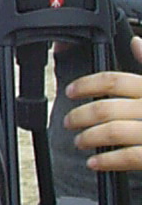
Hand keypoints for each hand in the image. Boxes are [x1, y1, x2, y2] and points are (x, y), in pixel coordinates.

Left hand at [65, 35, 141, 170]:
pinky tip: (95, 162)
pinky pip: (129, 157)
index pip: (113, 81)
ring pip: (112, 132)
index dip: (86, 84)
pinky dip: (107, 160)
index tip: (71, 90)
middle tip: (69, 121)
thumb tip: (135, 41)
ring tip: (80, 142)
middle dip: (80, 116)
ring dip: (89, 138)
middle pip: (105, 107)